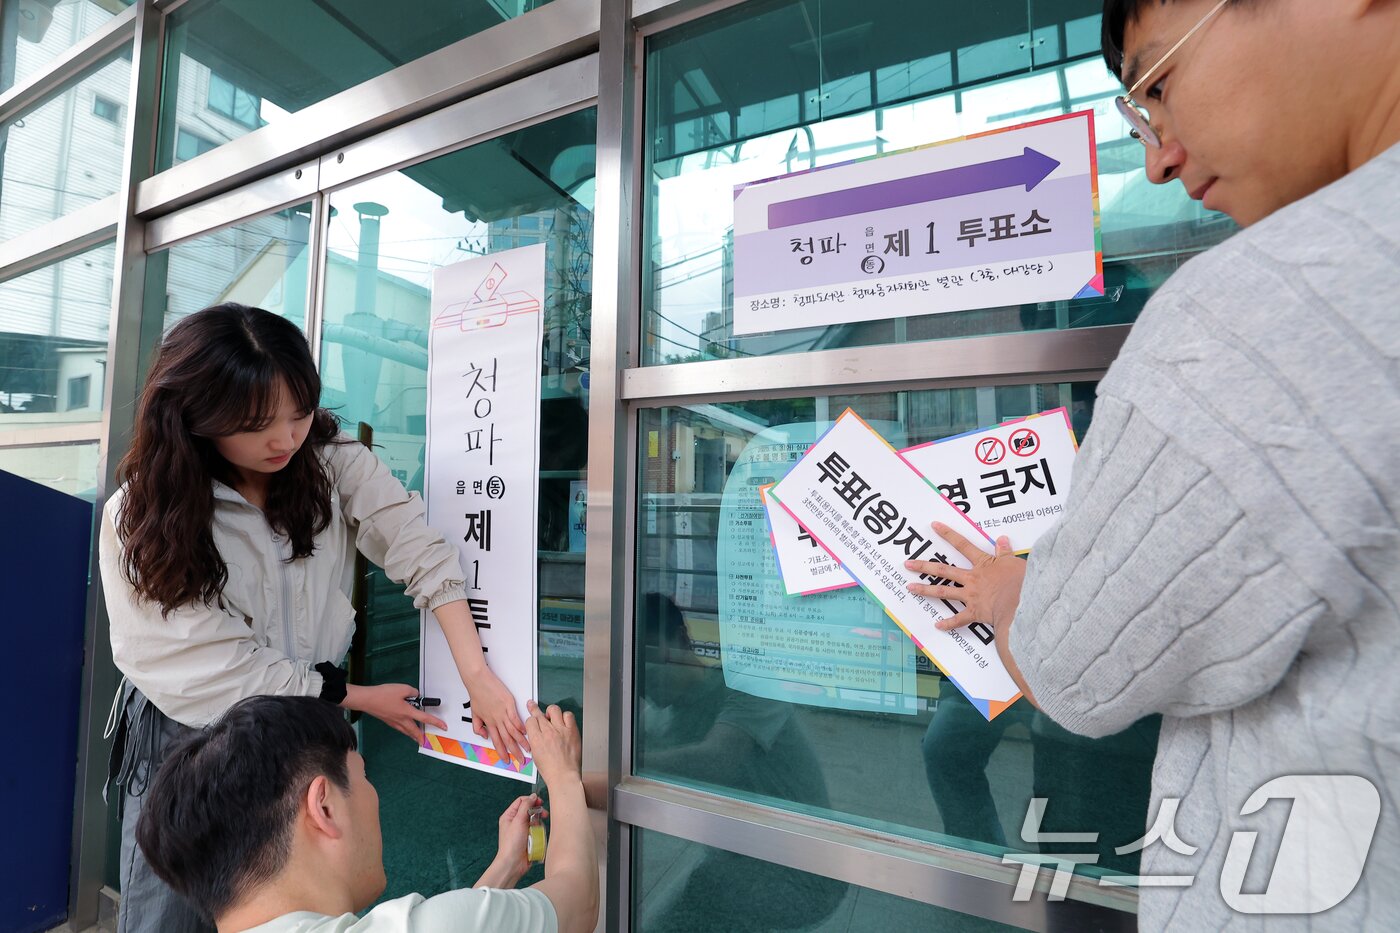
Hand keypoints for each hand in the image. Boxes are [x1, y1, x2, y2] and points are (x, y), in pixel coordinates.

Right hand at [342, 683, 447, 742]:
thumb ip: (412, 692)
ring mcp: (393, 722)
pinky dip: (404, 730)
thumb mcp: (402, 688)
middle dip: (420, 737)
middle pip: (414, 731)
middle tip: (425, 742)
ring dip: (412, 735)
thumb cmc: (384, 694)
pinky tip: (404, 728)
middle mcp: (401, 720)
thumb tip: (416, 695)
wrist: (367, 700)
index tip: (444, 727)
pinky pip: (399, 728)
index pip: (425, 719)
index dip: (436, 723)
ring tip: (416, 738)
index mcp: (407, 712)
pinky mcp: (387, 720)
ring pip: (406, 731)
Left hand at [463, 665, 529, 766]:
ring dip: (521, 741)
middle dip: (514, 752)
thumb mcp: (474, 713)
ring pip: (513, 731)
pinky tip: (526, 731)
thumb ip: (478, 727)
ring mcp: (503, 713)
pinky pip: (515, 719)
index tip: (507, 760)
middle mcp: (496, 720)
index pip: (497, 742)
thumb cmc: (477, 694)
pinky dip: (521, 726)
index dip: (502, 752)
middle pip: (507, 740)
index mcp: (488, 723)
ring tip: (528, 748)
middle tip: (520, 760)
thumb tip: (484, 736)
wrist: (478, 681)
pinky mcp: (508, 705)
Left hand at [481, 794, 542, 887]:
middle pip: (530, 810)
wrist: (513, 863)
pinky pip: (537, 831)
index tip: (540, 802)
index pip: (521, 801)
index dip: (531, 800)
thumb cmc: (511, 844)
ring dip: (538, 824)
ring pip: (535, 821)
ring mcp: (522, 831)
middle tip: (544, 814)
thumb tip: (532, 796)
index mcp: (509, 816)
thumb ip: (526, 806)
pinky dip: (539, 833)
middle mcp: (515, 822)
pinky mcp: (529, 838)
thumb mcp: (518, 821)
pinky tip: (537, 837)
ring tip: (537, 830)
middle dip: (537, 812)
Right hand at [525, 700, 581, 789]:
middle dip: (535, 709)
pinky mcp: (572, 731)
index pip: (530, 721)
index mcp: (536, 739)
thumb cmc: (550, 770)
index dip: (530, 720)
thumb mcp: (535, 755)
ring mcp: (561, 730)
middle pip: (539, 714)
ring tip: (551, 715)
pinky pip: (568, 715)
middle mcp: (548, 732)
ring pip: (554, 710)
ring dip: (551, 712)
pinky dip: (565, 716)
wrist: (564, 776)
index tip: (531, 718)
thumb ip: (535, 741)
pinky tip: (564, 721)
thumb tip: (536, 732)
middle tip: (533, 706)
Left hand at [905, 522, 1026, 633]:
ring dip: (926, 590)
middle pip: (944, 570)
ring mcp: (971, 596)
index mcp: (982, 564)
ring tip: (910, 588)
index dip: (948, 534)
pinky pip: (959, 619)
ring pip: (944, 592)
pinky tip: (937, 625)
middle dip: (924, 567)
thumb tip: (1002, 538)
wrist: (1024, 601)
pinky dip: (949, 623)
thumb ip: (1005, 551)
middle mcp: (972, 579)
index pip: (962, 545)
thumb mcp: (1014, 561)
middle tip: (908, 565)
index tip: (934, 526)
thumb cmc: (1022, 580)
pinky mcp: (975, 612)